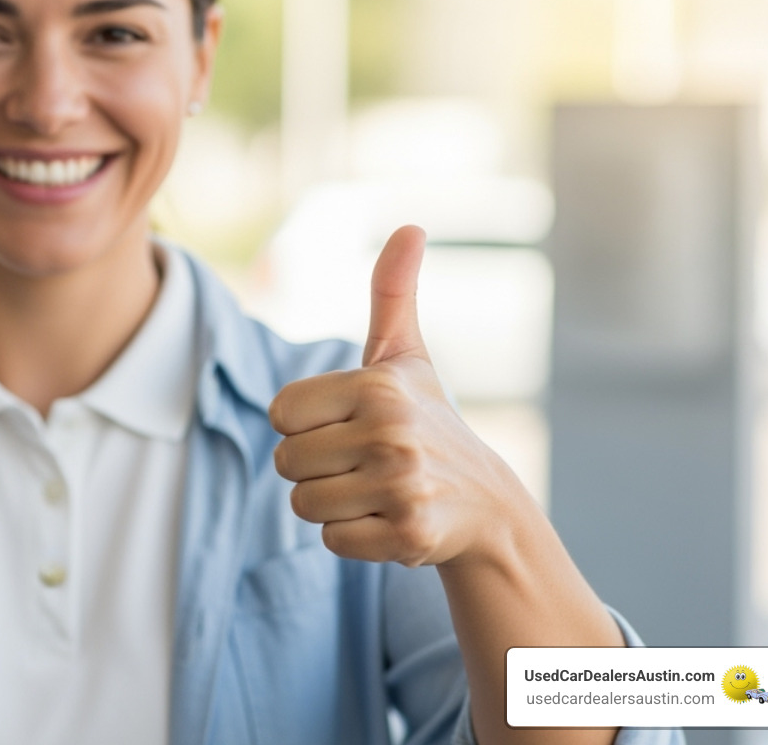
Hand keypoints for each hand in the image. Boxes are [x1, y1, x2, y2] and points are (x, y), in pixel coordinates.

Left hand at [269, 225, 519, 567]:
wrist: (487, 505)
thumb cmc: (427, 421)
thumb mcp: (406, 357)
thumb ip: (393, 292)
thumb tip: (410, 225)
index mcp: (378, 386)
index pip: (280, 413)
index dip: (304, 424)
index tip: (345, 424)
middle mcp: (392, 434)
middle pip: (286, 463)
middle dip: (315, 468)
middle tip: (362, 462)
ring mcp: (402, 487)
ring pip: (304, 505)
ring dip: (332, 504)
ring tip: (374, 490)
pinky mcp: (409, 536)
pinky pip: (332, 541)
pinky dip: (353, 537)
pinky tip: (389, 520)